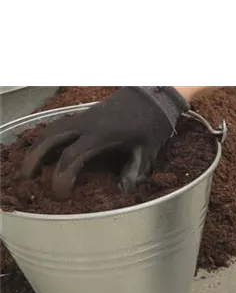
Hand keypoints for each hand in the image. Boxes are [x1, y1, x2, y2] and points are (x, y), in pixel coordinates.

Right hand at [21, 86, 189, 200]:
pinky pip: (59, 124)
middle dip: (35, 159)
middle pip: (51, 140)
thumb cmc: (151, 124)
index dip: (61, 178)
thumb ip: (135, 169)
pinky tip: (46, 149)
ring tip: (30, 165)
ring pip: (51, 129)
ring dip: (38, 146)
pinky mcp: (84, 114)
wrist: (152, 97)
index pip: (71, 158)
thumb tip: (125, 189)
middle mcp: (86, 124)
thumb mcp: (147, 150)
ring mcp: (83, 117)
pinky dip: (48, 137)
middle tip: (27, 177)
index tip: (60, 195)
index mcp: (101, 135)